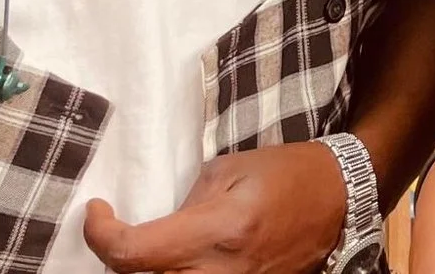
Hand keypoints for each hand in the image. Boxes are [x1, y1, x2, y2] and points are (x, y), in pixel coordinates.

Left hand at [82, 142, 346, 273]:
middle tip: (116, 231)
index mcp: (217, 230)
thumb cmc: (284, 172)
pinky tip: (173, 260)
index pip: (132, 253)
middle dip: (118, 259)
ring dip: (145, 270)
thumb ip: (186, 204)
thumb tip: (158, 228)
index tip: (96, 212)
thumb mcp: (227, 171)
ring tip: (145, 248)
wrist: (338, 198)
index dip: (99, 234)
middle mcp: (221, 272)